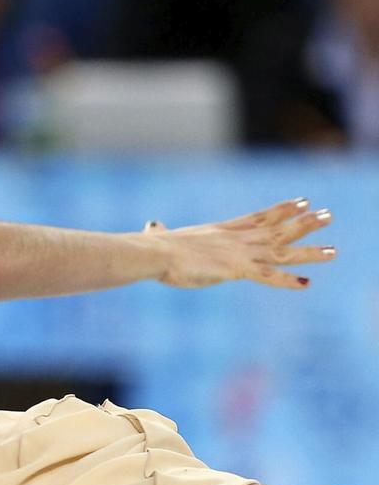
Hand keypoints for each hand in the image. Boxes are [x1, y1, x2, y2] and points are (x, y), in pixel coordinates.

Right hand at [146, 198, 334, 288]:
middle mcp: (235, 239)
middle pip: (277, 229)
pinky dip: (286, 280)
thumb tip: (151, 226)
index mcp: (220, 231)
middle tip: (329, 216)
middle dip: (304, 224)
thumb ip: (160, 231)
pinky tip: (306, 283)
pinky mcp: (236, 269)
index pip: (258, 218)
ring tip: (332, 250)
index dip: (281, 210)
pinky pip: (267, 276)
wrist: (155, 252)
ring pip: (281, 250)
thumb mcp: (160, 237)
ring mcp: (238, 253)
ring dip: (308, 251)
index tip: (302, 201)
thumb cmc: (153, 247)